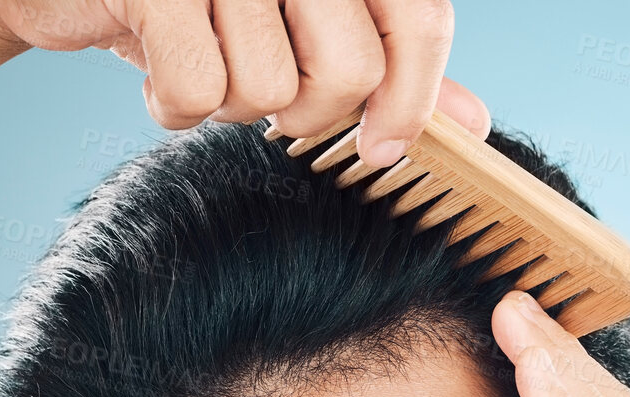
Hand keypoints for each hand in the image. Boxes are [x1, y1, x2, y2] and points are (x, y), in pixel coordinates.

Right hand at [0, 0, 487, 161]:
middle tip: (268, 101)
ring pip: (270, 91)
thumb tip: (473, 123)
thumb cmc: (193, 4)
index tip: (382, 149)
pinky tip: (156, 73)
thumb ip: (387, 61)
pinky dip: (175, 108)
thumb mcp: (299, 25)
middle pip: (350, 74)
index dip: (411, 101)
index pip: (418, 18)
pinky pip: (200, 91)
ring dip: (229, 105)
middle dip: (308, 115)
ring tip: (198, 63)